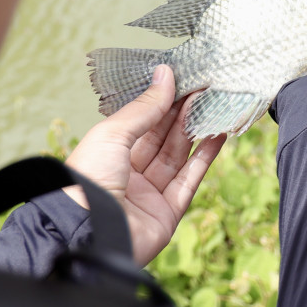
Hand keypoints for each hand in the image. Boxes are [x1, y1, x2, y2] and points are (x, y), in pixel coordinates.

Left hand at [63, 65, 225, 264]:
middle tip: (203, 89)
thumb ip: (144, 107)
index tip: (183, 80)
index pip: (141, 123)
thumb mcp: (112, 134)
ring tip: (214, 106)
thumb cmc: (88, 180)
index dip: (161, 102)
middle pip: (162, 138)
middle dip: (182, 112)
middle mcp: (129, 174)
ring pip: (178, 156)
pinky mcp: (168, 213)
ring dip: (196, 130)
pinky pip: (190, 179)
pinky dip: (206, 157)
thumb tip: (165, 74)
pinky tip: (218, 135)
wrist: (89, 232)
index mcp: (108, 155)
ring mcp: (149, 194)